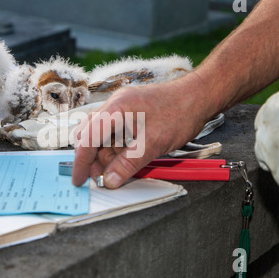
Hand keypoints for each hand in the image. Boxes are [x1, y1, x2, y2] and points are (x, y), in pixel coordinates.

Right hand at [72, 72, 213, 187]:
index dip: (81, 162)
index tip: (78, 180)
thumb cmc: (180, 112)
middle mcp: (114, 107)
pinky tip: (122, 163)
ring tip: (111, 174)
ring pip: (102, 138)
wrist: (199, 97)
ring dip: (105, 157)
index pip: (87, 138)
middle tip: (96, 180)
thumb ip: (129, 163)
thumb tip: (110, 180)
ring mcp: (122, 111)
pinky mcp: (130, 116)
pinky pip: (116, 136)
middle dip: (91, 160)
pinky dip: (116, 152)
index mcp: (115, 109)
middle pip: (90, 136)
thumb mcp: (153, 142)